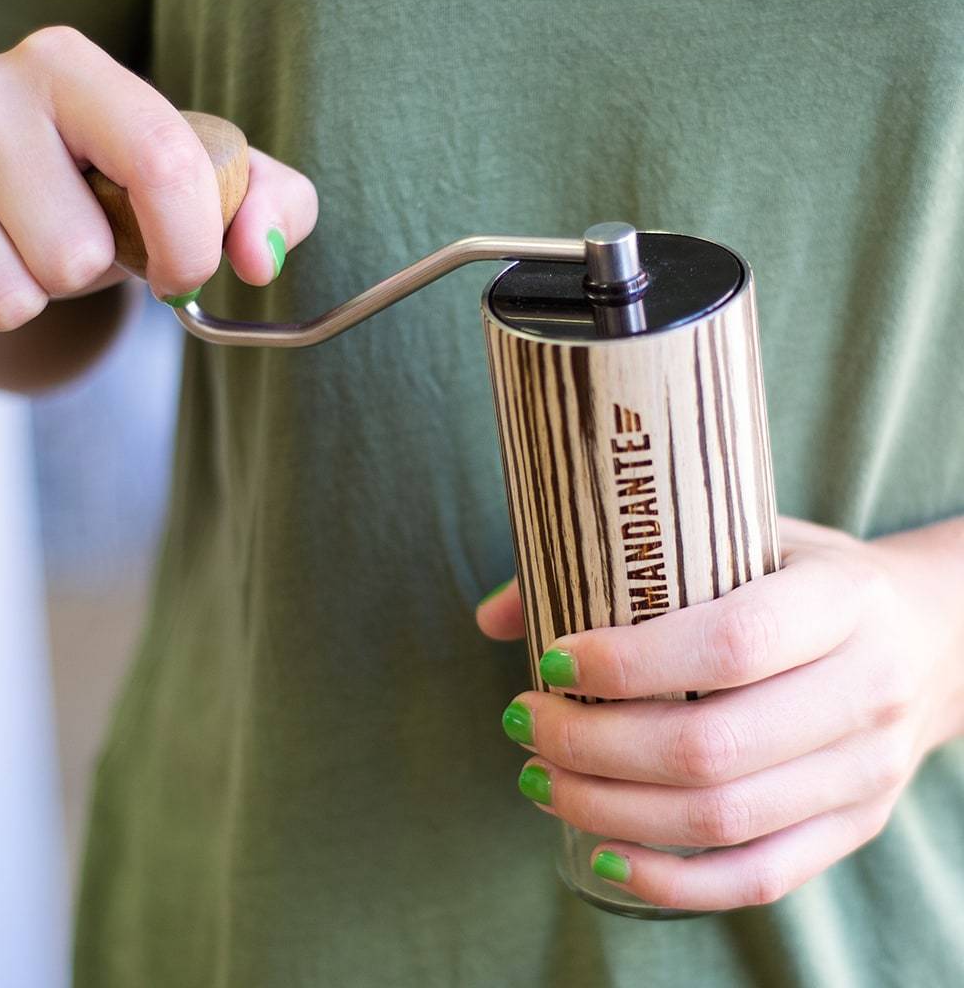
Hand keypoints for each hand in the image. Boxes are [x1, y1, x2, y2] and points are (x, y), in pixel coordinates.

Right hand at [0, 26, 316, 333]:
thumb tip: (261, 259)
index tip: (183, 275)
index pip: (163, 163)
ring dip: (35, 293)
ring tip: (23, 244)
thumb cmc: (109, 191)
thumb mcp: (203, 185)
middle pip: (78, 253)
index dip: (189, 245)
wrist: (2, 201)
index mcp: (70, 70)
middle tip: (75, 232)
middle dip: (94, 271)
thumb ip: (269, 205)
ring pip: (14, 294)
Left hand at [477, 516, 963, 910]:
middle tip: (523, 722)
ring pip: (723, 820)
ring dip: (609, 809)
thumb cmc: (802, 576)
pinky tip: (599, 856)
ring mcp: (866, 772)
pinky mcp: (853, 827)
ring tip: (538, 777)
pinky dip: (669, 882)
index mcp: (843, 601)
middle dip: (592, 745)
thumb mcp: (738, 535)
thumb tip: (497, 616)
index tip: (550, 662)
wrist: (927, 636)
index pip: (731, 644)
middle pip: (713, 746)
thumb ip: (622, 561)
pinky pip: (757, 878)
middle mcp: (868, 690)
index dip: (629, 663)